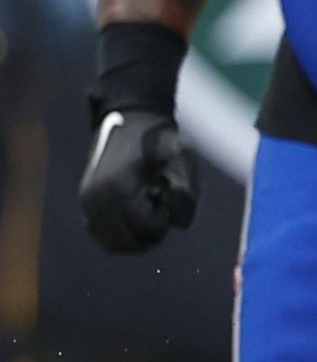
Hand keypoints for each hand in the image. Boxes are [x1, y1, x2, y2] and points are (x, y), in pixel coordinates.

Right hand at [79, 107, 196, 252]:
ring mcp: (88, 202)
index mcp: (120, 187)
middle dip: (150, 233)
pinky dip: (120, 235)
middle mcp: (98, 198)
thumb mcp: (183, 158)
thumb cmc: (160, 140)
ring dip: (135, 237)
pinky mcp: (85, 202)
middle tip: (159, 207)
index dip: (164, 222)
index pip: (145, 229)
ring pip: (112, 243)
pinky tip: (134, 216)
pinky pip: (101, 235)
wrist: (128, 118)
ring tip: (146, 209)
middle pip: (128, 242)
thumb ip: (187, 194)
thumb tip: (178, 226)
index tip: (166, 198)